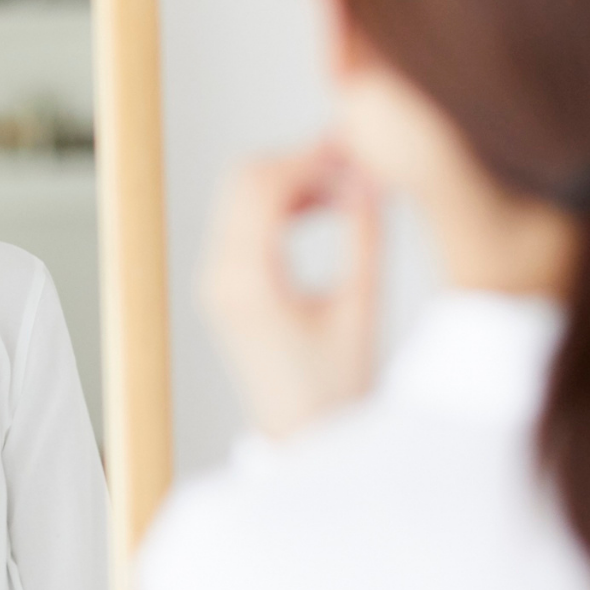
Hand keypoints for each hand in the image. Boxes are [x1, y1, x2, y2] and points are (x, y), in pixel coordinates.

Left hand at [201, 142, 379, 439]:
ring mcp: (216, 279)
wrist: (302, 438)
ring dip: (292, 180)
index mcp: (246, 282)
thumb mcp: (359, 311)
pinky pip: (243, 221)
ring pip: (242, 195)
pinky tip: (326, 209)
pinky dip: (281, 204)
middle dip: (300, 162)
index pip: (263, 186)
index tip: (356, 151)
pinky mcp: (225, 285)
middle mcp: (219, 275)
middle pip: (245, 180)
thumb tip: (372, 178)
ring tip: (349, 187)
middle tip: (355, 162)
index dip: (310, 158)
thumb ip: (365, 239)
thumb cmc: (333, 391)